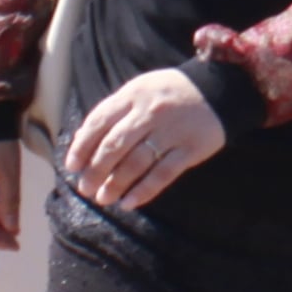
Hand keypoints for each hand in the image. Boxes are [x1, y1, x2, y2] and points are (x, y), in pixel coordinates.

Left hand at [62, 67, 229, 212]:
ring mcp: (172, 131)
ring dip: (116, 184)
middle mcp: (150, 111)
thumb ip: (114, 111)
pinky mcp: (191, 149)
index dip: (82, 146)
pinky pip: (163, 174)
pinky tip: (129, 203)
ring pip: (136, 163)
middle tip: (85, 188)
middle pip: (115, 145)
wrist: (220, 89)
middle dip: (96, 170)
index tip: (72, 167)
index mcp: (133, 95)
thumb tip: (81, 139)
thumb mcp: (140, 90)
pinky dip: (144, 191)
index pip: (99, 122)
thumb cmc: (170, 92)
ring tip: (103, 199)